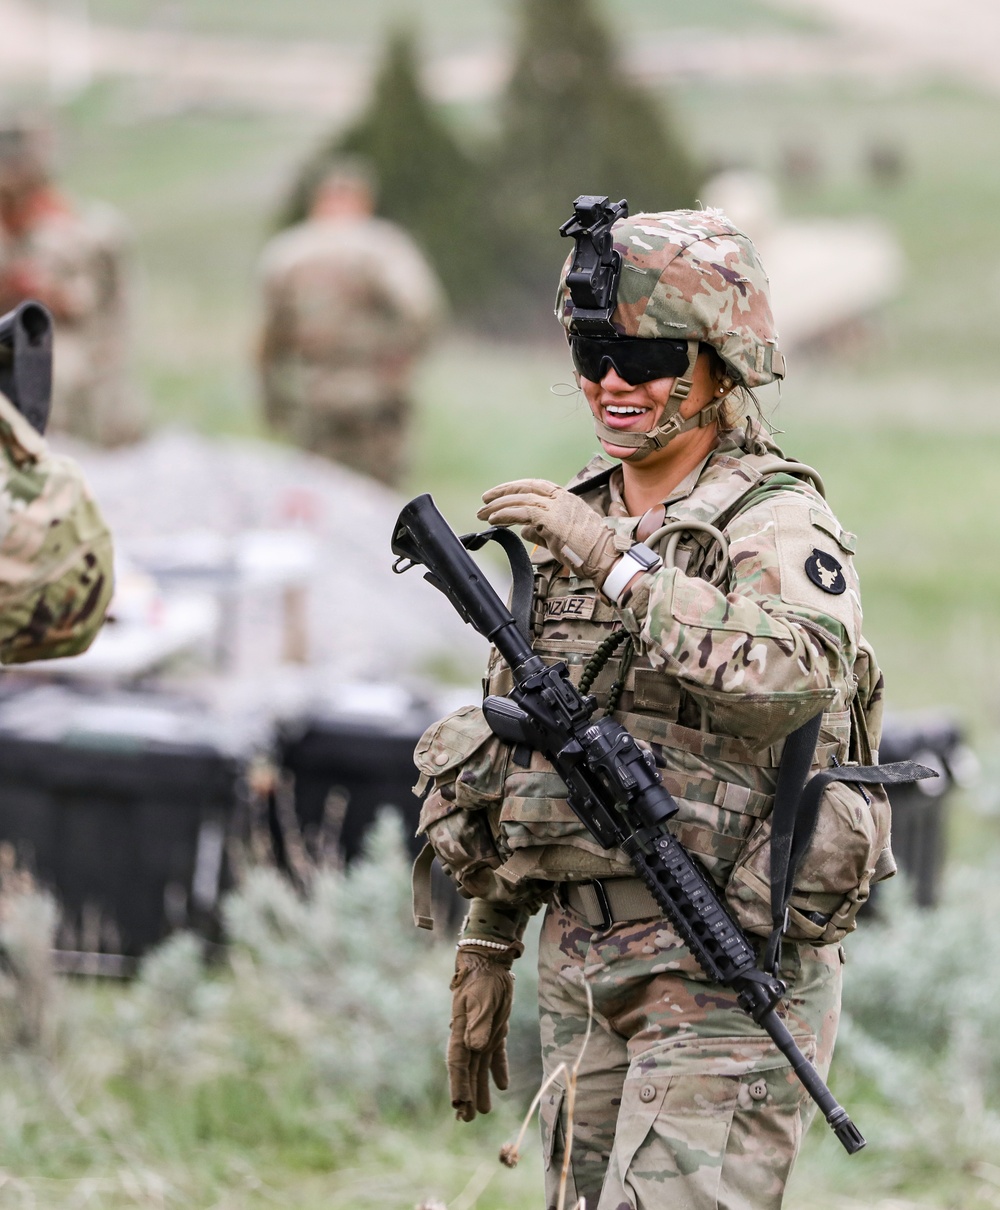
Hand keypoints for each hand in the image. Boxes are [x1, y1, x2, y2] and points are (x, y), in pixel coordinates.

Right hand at [448, 945, 514, 1120]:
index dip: (458, 1086)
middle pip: (467, 1071)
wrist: (490, 963)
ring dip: (480, 1087)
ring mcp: (482, 1033)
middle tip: (466, 1119)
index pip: (458, 1064)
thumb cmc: (483, 979)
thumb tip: (475, 1048)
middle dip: (466, 1094)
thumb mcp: (483, 1000)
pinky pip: (495, 1054)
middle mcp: (469, 1036)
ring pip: (480, 1067)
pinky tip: (501, 1085)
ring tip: (481, 1111)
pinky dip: (498, 1070)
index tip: (458, 1106)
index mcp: (461, 1030)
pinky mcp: (495, 1029)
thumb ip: (479, 1023)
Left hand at [478, 479, 617, 585]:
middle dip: (503, 492)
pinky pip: (521, 513)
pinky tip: (493, 519)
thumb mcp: (561, 535)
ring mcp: (556, 507)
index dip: (516, 488)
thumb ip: (541, 529)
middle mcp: (561, 498)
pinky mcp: (550, 519)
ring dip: (499, 505)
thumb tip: (524, 529)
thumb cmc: (587, 550)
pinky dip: (505, 515)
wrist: (604, 557)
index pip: (536, 486)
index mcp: (566, 498)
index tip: (500, 494)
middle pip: (525, 487)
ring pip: (520, 499)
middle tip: (485, 498)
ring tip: (483, 512)